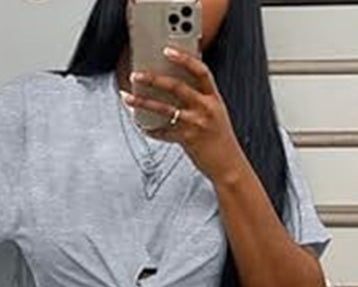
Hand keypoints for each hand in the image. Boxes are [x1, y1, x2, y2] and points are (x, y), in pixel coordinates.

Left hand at [122, 46, 244, 182]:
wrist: (229, 166)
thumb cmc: (220, 139)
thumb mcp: (216, 114)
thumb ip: (200, 100)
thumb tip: (173, 87)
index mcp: (214, 98)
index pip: (200, 70)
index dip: (184, 58)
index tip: (167, 50)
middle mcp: (206, 108)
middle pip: (176, 86)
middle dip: (153, 78)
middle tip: (136, 75)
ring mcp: (196, 124)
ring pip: (164, 108)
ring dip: (142, 102)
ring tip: (127, 98)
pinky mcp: (187, 140)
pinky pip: (163, 132)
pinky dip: (151, 129)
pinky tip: (142, 126)